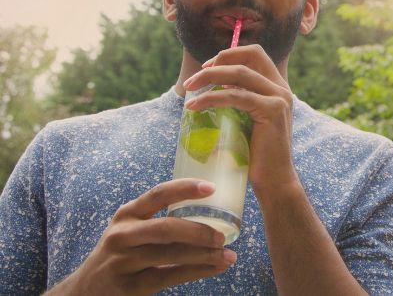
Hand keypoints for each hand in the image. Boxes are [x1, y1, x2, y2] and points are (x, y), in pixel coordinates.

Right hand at [49, 179, 235, 295]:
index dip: (185, 189)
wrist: (84, 291)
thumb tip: (210, 214)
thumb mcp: (129, 230)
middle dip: (198, 231)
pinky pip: (170, 276)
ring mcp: (125, 261)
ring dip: (204, 255)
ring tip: (227, 255)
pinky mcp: (130, 286)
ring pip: (171, 255)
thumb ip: (158, 220)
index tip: (211, 187)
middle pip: (166, 228)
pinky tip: (215, 269)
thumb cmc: (120, 253)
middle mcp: (123, 235)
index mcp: (127, 214)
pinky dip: (198, 272)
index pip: (158, 195)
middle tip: (222, 236)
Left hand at [183, 45, 297, 191]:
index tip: (208, 67)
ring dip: (209, 77)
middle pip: (251, 55)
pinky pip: (235, 96)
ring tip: (188, 88)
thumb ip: (240, 103)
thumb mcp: (249, 122)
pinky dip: (211, 98)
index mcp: (278, 88)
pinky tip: (194, 106)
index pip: (256, 54)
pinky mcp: (272, 111)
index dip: (230, 54)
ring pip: (239, 73)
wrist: (275, 181)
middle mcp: (282, 89)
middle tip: (195, 79)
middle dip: (218, 60)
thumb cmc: (257, 156)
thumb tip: (212, 91)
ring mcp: (279, 98)